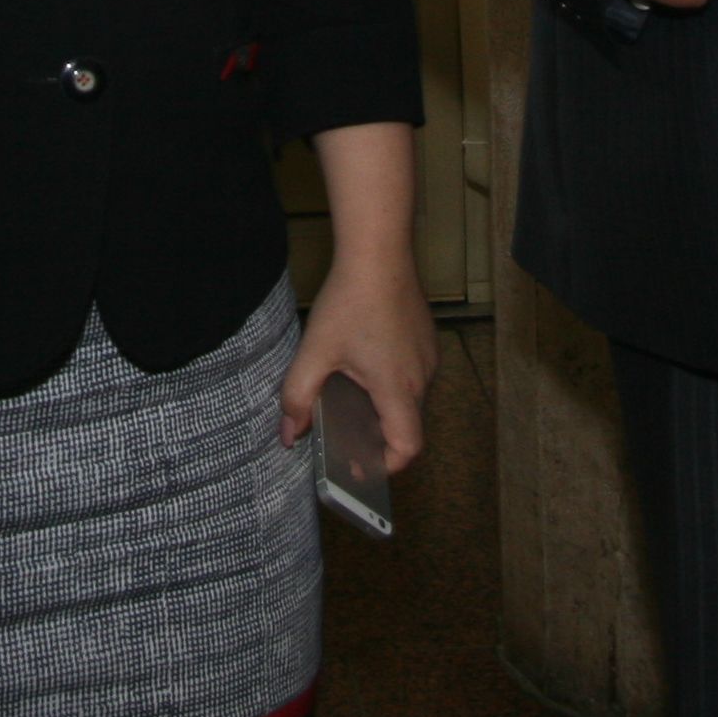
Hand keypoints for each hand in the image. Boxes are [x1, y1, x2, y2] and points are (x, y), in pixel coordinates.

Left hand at [276, 251, 438, 471]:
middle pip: (407, 425)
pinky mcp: (427, 341)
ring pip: (410, 400)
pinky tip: (364, 363)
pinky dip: (392, 382)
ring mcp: (428, 358)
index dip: (387, 464)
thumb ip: (298, 397)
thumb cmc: (350, 301)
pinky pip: (413, 375)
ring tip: (351, 393)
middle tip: (344, 431)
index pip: (408, 447)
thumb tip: (289, 434)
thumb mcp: (314, 352)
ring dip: (384, 406)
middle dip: (377, 435)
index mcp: (397, 387)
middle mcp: (421, 378)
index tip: (360, 463)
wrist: (379, 252)